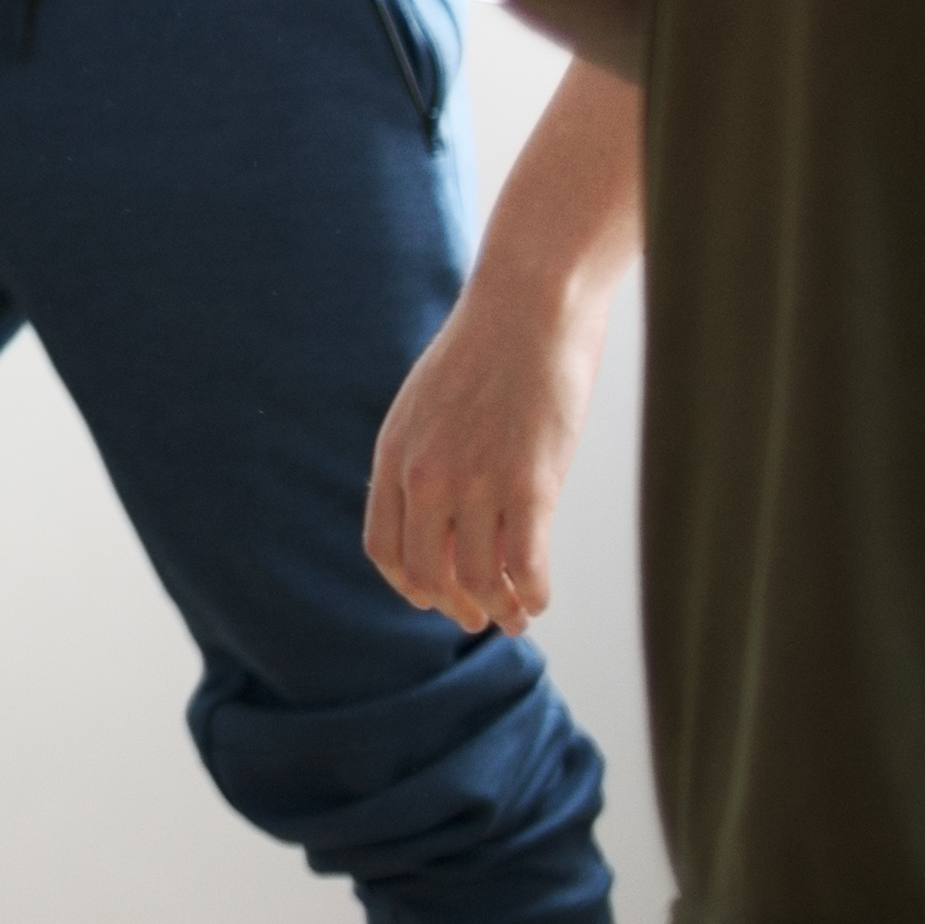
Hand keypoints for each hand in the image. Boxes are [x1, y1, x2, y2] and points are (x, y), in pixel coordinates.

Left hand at [365, 277, 598, 635]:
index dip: (407, 583)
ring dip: (498, 608)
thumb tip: (439, 510)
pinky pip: (525, 563)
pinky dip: (533, 593)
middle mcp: (426, 476)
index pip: (383, 546)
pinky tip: (540, 598)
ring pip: (478, 578)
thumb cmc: (486, 350)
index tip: (431, 597)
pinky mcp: (531, 483)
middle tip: (477, 617)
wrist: (527, 306)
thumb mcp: (428, 405)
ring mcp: (476, 482)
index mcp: (394, 455)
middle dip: (452, 604)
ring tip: (515, 618)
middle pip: (426, 571)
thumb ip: (424, 456)